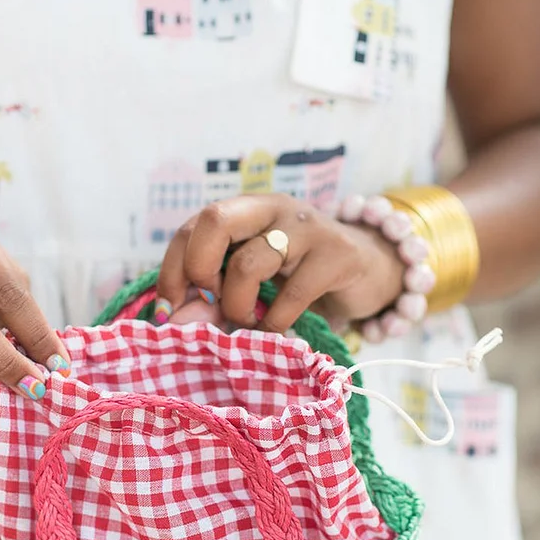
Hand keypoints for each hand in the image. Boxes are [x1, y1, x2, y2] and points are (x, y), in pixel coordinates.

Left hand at [156, 194, 404, 333]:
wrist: (371, 269)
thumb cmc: (300, 276)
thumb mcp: (253, 282)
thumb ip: (213, 297)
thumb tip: (173, 322)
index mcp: (246, 209)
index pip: (193, 226)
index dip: (172, 268)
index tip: (168, 310)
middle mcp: (272, 208)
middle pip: (215, 220)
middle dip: (198, 269)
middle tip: (207, 303)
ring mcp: (307, 228)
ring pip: (249, 263)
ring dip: (236, 305)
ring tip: (245, 321)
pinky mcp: (337, 255)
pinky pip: (291, 296)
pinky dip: (273, 324)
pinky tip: (274, 332)